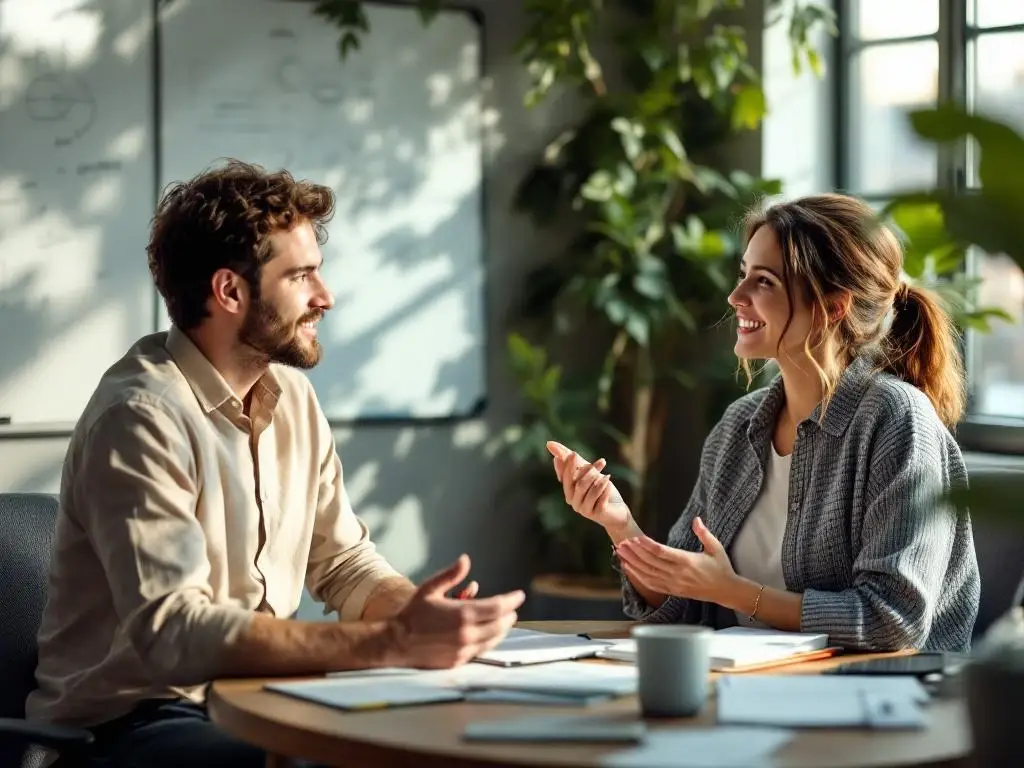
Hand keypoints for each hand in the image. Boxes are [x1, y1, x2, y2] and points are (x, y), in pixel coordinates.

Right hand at [389, 555, 523, 668]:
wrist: (397, 642)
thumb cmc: (412, 614)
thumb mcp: (430, 588)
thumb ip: (451, 575)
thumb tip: (466, 560)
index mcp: (463, 613)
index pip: (498, 606)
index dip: (512, 600)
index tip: (520, 595)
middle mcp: (467, 633)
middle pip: (501, 624)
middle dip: (510, 615)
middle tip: (513, 608)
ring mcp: (464, 649)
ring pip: (494, 639)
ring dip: (503, 629)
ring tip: (506, 621)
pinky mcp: (459, 660)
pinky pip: (482, 650)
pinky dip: (490, 641)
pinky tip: (490, 635)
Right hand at [546, 441, 629, 530]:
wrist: (616, 510)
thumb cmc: (599, 489)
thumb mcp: (587, 471)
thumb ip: (571, 460)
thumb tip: (549, 444)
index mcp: (568, 490)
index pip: (565, 476)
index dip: (568, 466)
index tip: (573, 454)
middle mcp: (573, 501)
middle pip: (577, 484)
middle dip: (586, 471)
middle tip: (599, 461)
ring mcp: (584, 509)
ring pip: (590, 491)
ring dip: (599, 481)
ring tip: (607, 475)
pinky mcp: (596, 514)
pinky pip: (600, 499)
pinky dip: (605, 490)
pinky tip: (609, 484)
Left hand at [614, 517, 736, 604]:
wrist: (726, 590)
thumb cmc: (721, 567)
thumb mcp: (716, 548)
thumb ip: (704, 533)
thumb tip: (697, 519)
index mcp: (688, 561)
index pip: (662, 552)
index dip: (647, 546)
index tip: (636, 538)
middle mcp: (678, 574)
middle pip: (651, 563)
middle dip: (634, 553)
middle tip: (622, 543)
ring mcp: (674, 584)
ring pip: (648, 574)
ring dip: (632, 563)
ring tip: (620, 553)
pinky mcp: (672, 591)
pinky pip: (651, 584)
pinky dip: (638, 576)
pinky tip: (628, 568)